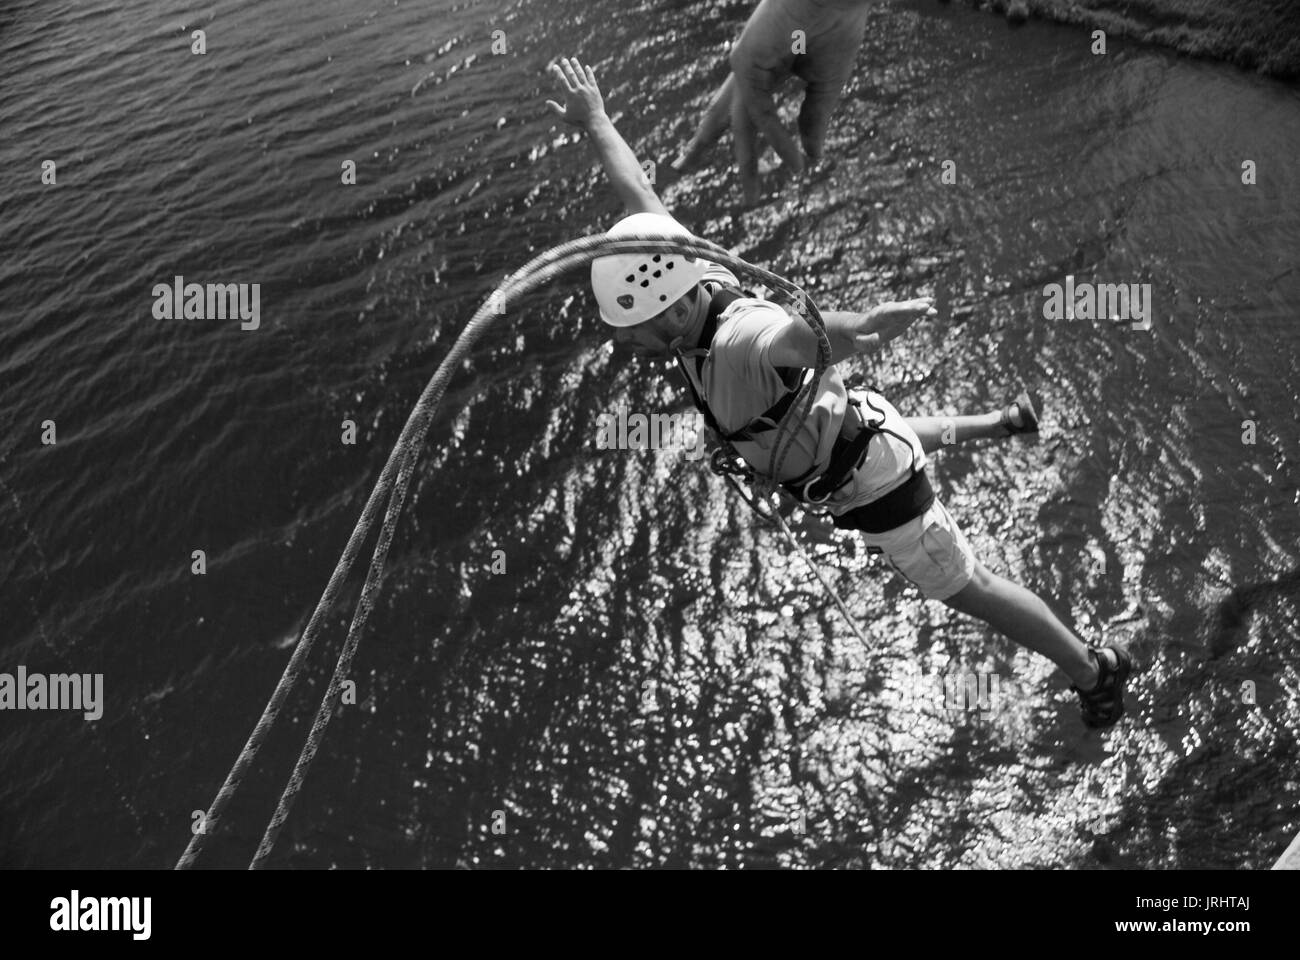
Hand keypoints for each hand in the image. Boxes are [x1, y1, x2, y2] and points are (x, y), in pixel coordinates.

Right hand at [546, 56, 605, 127]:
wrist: (594, 121)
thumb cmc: (578, 120)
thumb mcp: (564, 116)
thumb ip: (555, 109)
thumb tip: (546, 102)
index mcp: (570, 95)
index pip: (562, 80)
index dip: (558, 72)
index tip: (555, 66)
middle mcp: (578, 90)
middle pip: (571, 75)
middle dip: (567, 66)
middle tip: (563, 60)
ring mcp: (587, 89)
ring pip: (581, 75)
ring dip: (576, 66)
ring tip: (573, 59)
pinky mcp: (595, 90)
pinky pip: (591, 79)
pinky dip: (589, 72)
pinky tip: (586, 67)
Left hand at [673, 0, 870, 203]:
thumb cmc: (835, 26)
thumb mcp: (825, 85)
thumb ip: (812, 121)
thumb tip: (810, 159)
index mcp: (769, 66)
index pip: (750, 105)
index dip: (761, 134)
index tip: (781, 162)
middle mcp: (751, 66)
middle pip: (722, 112)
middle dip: (703, 141)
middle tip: (680, 165)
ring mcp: (744, 65)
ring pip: (739, 124)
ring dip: (746, 164)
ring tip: (751, 199)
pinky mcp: (745, 64)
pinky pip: (763, 117)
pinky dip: (779, 142)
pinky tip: (795, 164)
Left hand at [854, 298, 935, 352]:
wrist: (859, 329)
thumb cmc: (858, 336)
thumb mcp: (860, 342)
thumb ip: (868, 341)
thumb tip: (877, 339)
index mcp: (877, 316)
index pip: (889, 312)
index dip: (900, 310)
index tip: (910, 309)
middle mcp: (887, 311)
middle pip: (902, 307)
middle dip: (913, 307)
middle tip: (926, 305)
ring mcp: (895, 312)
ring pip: (909, 308)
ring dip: (920, 307)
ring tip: (932, 305)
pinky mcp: (901, 316)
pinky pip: (913, 312)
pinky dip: (922, 310)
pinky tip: (932, 309)